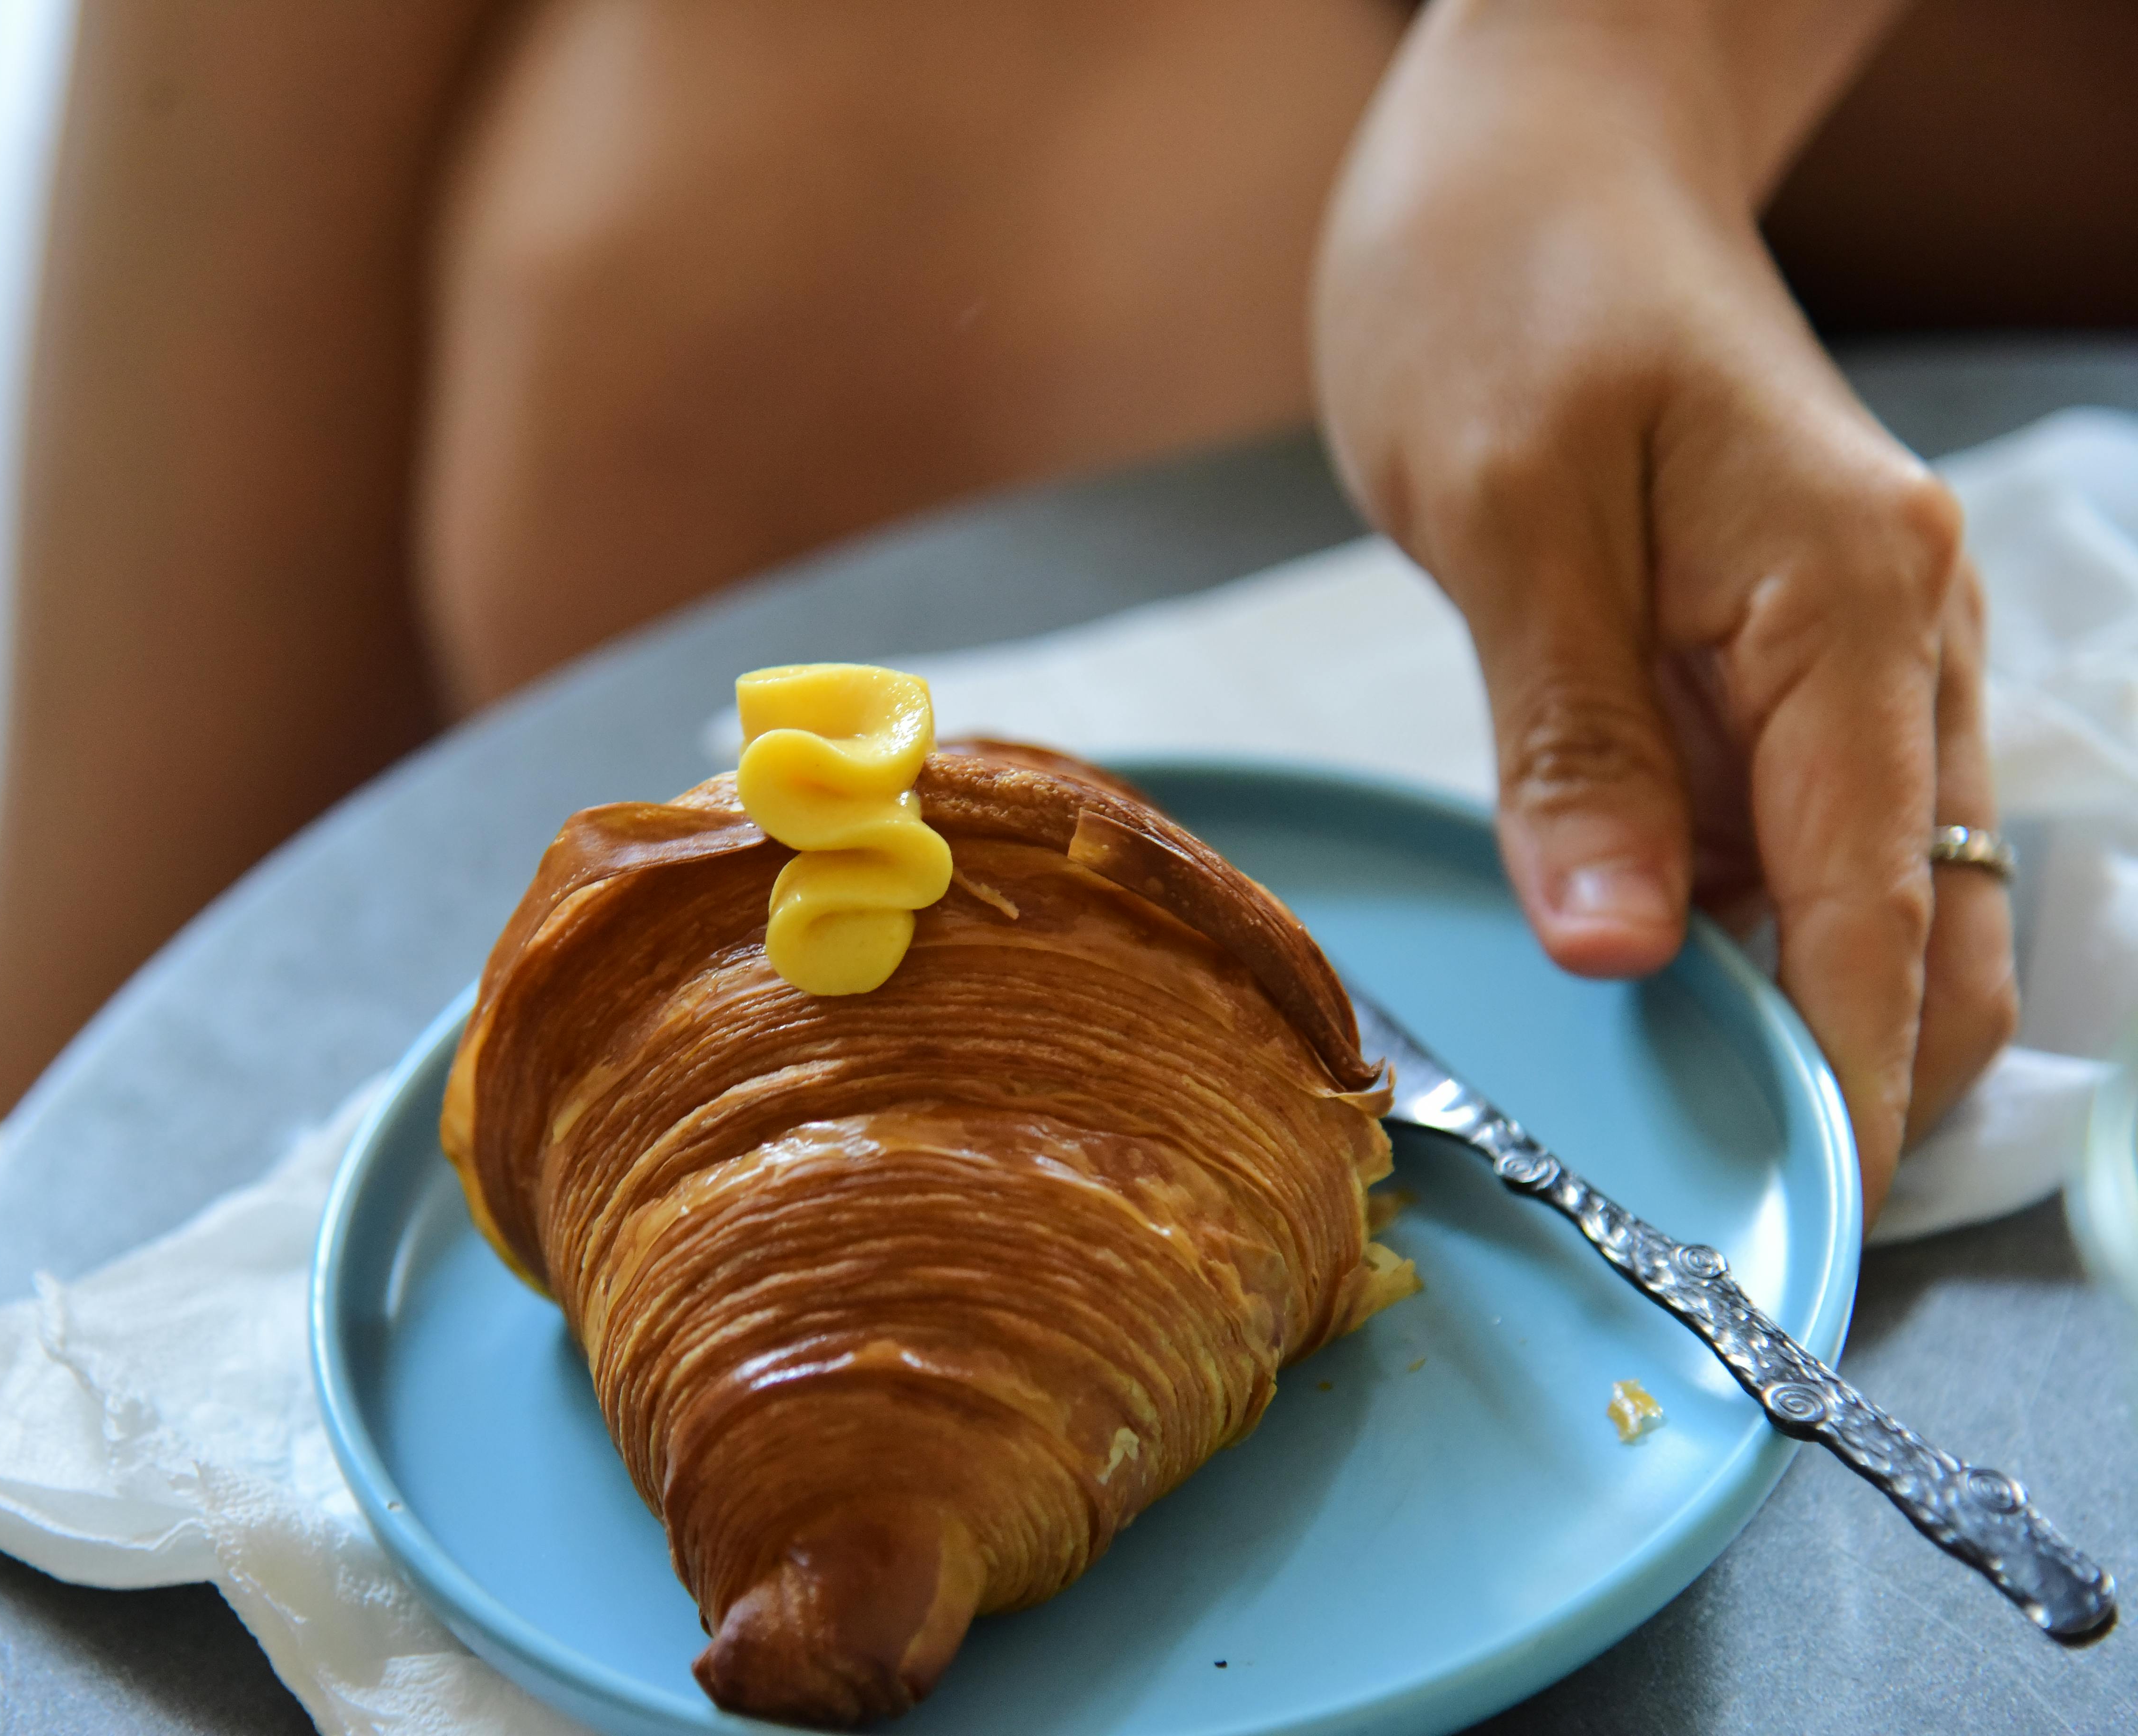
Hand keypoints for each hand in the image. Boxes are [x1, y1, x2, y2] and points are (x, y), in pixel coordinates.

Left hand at [1312, 0, 2015, 1217]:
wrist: (1535, 162)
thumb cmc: (1511, 289)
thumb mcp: (1510, 516)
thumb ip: (1572, 740)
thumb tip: (1622, 947)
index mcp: (1852, 599)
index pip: (1880, 893)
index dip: (1855, 1070)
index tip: (1815, 1213)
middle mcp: (1887, 635)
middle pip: (1915, 908)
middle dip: (1853, 1062)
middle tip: (1742, 1203)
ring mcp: (1837, 652)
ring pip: (1854, 879)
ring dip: (1789, 1000)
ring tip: (1682, 1128)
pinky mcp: (1759, 658)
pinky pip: (1780, 823)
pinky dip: (1735, 919)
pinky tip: (1650, 983)